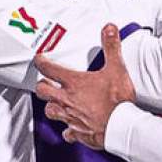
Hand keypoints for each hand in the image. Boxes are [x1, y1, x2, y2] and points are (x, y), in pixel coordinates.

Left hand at [35, 24, 134, 150]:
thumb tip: (109, 29)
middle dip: (42, 84)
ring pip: (50, 111)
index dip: (41, 62)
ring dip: (50, 105)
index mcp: (74, 83)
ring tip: (54, 102)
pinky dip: (68, 129)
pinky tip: (71, 127)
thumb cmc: (118, 101)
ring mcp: (70, 117)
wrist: (121, 127)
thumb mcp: (117, 68)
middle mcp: (67, 100)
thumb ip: (112, 47)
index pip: (49, 69)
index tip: (39, 59)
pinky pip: (67, 132)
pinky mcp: (77, 132)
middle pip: (43, 91)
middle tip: (45, 81)